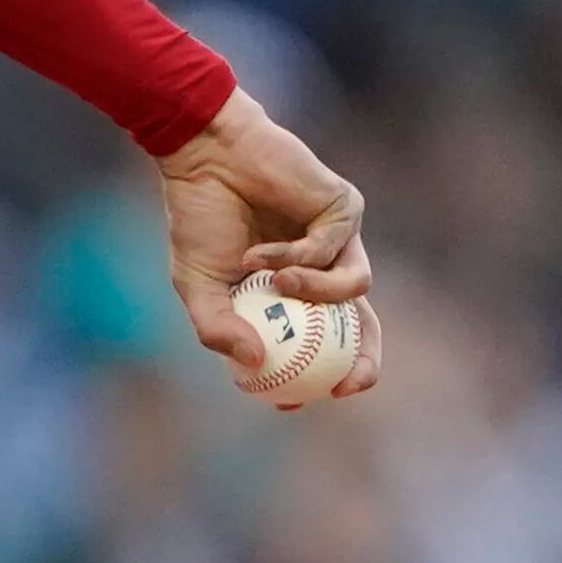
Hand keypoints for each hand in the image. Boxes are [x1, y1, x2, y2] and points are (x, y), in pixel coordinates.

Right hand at [156, 89, 376, 404]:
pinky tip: (263, 251)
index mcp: (292, 291)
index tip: (294, 404)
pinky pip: (336, 253)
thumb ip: (218, 330)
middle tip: (347, 385)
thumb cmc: (199, 218)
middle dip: (364, 360)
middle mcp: (322, 267)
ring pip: (356, 288)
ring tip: (271, 280)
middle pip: (364, 324)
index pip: (322, 343)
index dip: (317, 378)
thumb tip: (252, 366)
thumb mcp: (197, 288)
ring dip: (313, 294)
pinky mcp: (345, 210)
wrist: (206, 158)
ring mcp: (338, 239)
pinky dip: (298, 259)